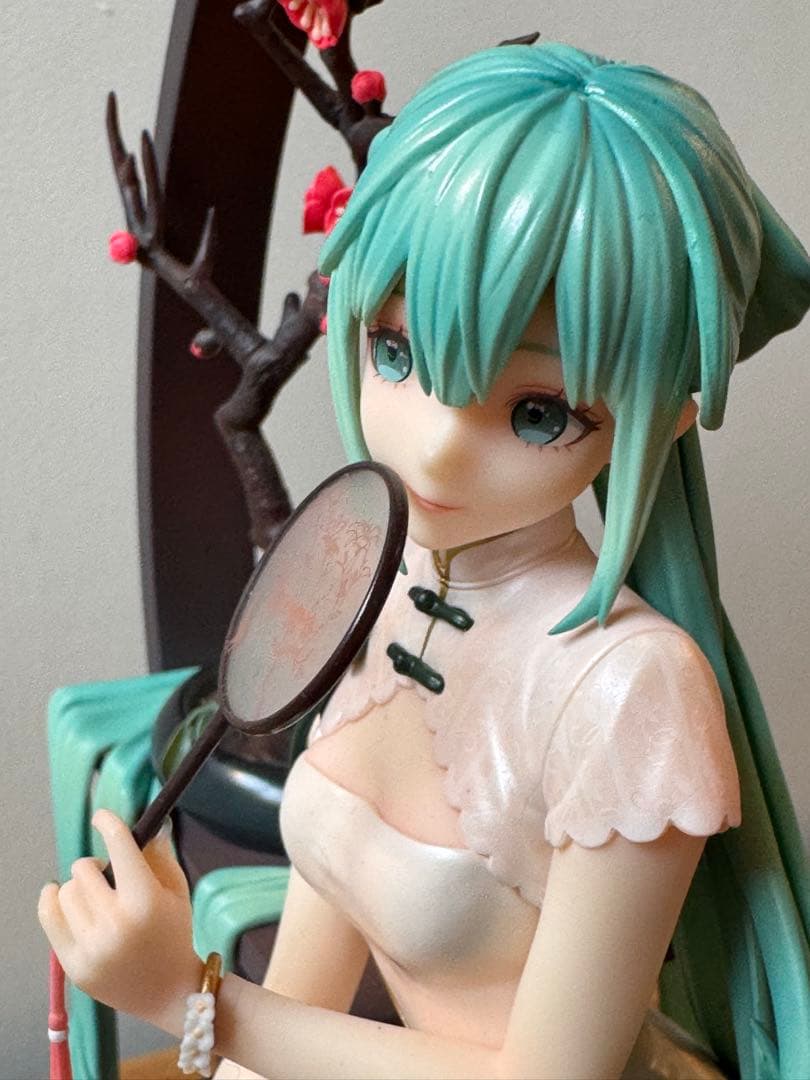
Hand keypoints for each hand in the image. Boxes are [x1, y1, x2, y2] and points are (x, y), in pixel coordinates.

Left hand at [39, 810, 200, 1031]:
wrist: (168, 991)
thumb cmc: (174, 933)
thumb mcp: (177, 890)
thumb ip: (160, 855)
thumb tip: (147, 825)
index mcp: (145, 901)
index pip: (119, 848)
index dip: (108, 825)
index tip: (101, 817)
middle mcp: (115, 923)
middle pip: (84, 869)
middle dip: (96, 867)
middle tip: (109, 879)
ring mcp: (90, 947)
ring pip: (65, 891)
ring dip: (79, 888)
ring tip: (96, 900)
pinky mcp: (73, 965)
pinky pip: (48, 917)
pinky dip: (51, 901)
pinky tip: (60, 897)